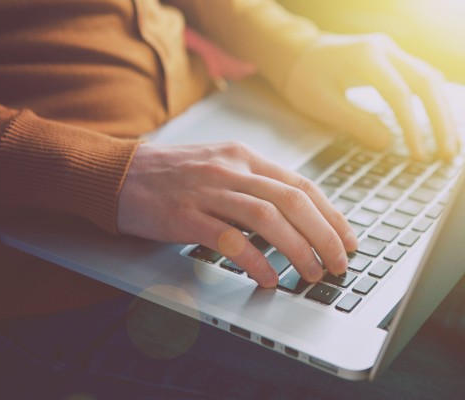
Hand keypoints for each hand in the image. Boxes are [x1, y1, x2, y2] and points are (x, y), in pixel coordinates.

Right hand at [117, 142, 357, 287]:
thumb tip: (295, 214)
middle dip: (324, 234)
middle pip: (292, 200)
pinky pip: (229, 239)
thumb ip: (254, 184)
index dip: (331, 214)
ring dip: (297, 249)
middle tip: (339, 262)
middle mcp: (230, 170)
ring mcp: (207, 191)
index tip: (348, 238)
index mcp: (243, 157)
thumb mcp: (219, 166)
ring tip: (312, 273)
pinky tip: (269, 278)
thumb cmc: (171, 174)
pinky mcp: (184, 215)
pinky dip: (255, 260)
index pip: (300, 185)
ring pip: (267, 217)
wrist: (117, 173)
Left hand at [282, 33, 458, 159]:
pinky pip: (422, 80)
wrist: (298, 53)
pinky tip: (440, 126)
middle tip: (448, 153)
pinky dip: (433, 103)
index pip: (399, 94)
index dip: (412, 127)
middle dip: (440, 120)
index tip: (419, 156)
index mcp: (365, 56)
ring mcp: (392, 51)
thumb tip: (388, 144)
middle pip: (426, 83)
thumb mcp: (322, 104)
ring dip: (442, 113)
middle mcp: (385, 48)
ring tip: (451, 145)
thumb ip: (355, 123)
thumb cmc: (304, 77)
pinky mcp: (394, 60)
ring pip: (430, 80)